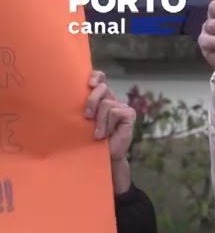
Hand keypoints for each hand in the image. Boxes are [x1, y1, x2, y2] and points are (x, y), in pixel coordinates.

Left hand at [85, 71, 135, 192]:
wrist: (102, 155)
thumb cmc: (88, 137)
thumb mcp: (82, 118)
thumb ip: (82, 104)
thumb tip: (66, 91)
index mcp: (100, 96)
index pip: (100, 77)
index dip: (96, 76)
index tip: (88, 84)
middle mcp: (112, 98)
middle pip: (102, 88)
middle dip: (91, 101)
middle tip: (87, 117)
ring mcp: (122, 106)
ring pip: (106, 103)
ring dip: (99, 121)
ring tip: (97, 133)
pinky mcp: (129, 114)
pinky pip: (115, 112)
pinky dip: (108, 124)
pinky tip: (106, 134)